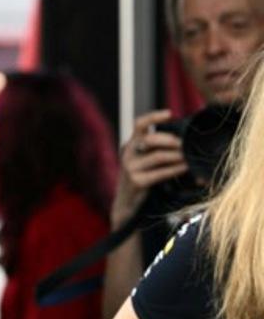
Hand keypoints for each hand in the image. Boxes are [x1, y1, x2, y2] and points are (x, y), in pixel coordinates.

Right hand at [110, 109, 187, 226]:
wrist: (127, 204)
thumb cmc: (143, 179)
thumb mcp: (145, 161)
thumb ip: (157, 150)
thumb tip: (184, 140)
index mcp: (131, 144)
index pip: (139, 124)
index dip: (153, 117)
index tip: (170, 114)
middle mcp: (128, 153)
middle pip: (150, 139)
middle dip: (171, 140)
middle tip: (186, 144)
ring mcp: (130, 167)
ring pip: (158, 156)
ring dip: (178, 156)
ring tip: (191, 156)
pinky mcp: (137, 181)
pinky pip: (161, 172)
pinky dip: (176, 169)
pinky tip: (186, 168)